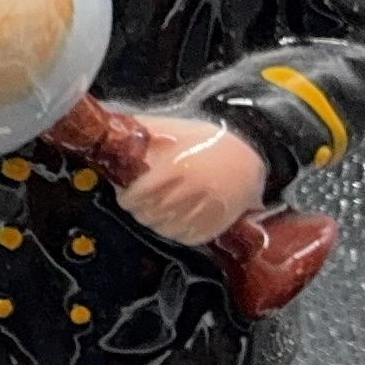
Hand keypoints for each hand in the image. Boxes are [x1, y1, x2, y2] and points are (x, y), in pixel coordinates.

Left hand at [117, 115, 266, 244]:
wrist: (253, 152)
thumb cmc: (209, 140)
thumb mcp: (176, 129)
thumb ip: (145, 132)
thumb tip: (111, 127)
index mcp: (175, 168)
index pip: (136, 196)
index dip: (126, 198)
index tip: (125, 194)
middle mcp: (190, 191)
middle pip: (147, 215)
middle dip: (138, 209)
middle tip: (139, 202)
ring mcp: (205, 210)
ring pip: (164, 229)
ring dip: (155, 221)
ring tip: (156, 210)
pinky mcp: (217, 223)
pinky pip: (186, 238)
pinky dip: (176, 232)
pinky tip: (175, 219)